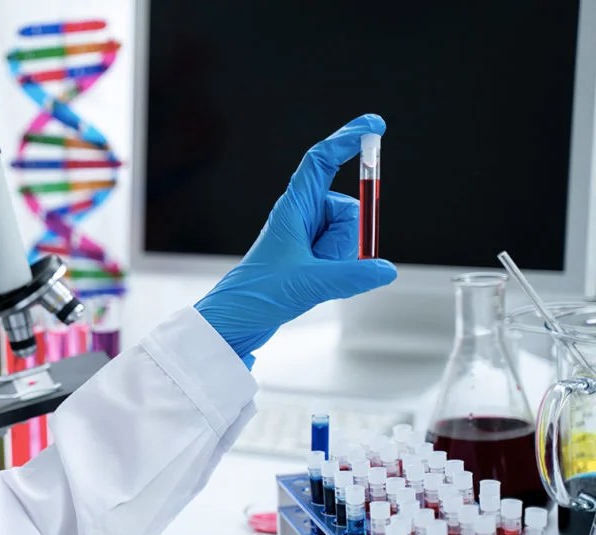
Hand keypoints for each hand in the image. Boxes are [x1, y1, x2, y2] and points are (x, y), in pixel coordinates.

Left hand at [195, 114, 397, 361]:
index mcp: (292, 208)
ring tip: (311, 277)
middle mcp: (301, 217)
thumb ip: (351, 276)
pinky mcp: (312, 259)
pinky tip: (318, 285)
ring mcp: (308, 238)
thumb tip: (385, 269)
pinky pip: (345, 257)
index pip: (321, 161)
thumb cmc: (257, 296)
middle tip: (318, 262)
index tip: (374, 126)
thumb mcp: (309, 284)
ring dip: (340, 258)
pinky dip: (341, 272)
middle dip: (344, 238)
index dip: (347, 139)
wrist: (234, 321)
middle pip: (347, 209)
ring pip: (349, 235)